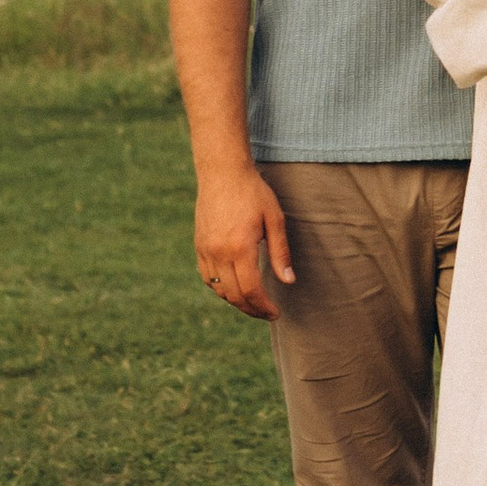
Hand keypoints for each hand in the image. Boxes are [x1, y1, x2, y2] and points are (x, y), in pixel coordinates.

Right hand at [195, 166, 293, 320]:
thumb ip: (280, 253)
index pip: (251, 290)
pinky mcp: (199, 246)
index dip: (264, 307)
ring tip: (254, 302)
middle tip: (267, 313)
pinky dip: (221, 289)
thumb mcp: (274, 219)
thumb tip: (288, 282)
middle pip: (234, 296)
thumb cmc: (253, 192)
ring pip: (219, 290)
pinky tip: (234, 287)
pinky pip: (207, 277)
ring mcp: (205, 250)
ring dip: (236, 301)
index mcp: (240, 248)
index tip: (275, 313)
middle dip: (252, 309)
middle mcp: (219, 253)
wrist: (222, 172)